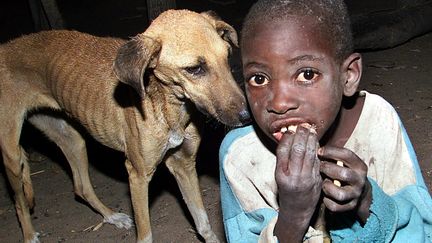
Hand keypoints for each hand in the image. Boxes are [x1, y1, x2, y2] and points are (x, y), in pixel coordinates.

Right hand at [274, 125, 321, 241]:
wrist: (296, 211)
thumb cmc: (286, 191)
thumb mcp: (279, 176)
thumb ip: (283, 159)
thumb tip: (287, 138)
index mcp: (280, 173)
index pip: (283, 149)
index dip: (288, 137)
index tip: (291, 129)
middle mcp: (292, 176)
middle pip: (297, 149)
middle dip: (301, 134)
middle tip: (303, 126)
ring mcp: (305, 178)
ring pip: (309, 153)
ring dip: (311, 139)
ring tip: (311, 130)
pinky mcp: (316, 181)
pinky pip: (317, 161)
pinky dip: (317, 150)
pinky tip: (316, 143)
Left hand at [318, 146, 371, 223]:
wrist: (359, 193)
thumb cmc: (344, 171)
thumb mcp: (344, 162)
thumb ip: (333, 155)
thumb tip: (313, 142)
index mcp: (360, 166)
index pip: (347, 155)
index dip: (331, 151)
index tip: (319, 151)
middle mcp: (360, 180)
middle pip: (344, 174)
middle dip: (328, 169)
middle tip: (320, 167)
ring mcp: (356, 195)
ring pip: (339, 194)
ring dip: (327, 187)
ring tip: (324, 183)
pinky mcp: (350, 207)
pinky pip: (335, 206)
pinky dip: (327, 201)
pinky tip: (324, 195)